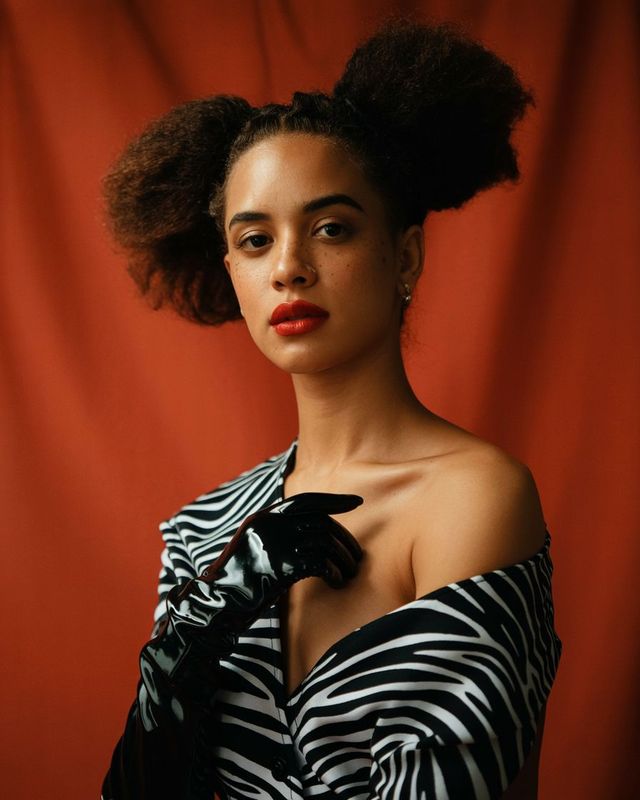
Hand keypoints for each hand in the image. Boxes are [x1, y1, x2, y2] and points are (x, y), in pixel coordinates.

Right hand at [139, 491, 362, 729]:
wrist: (214, 606)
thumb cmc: (238, 584)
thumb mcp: (255, 548)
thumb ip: (278, 535)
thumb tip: (318, 532)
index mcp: (263, 518)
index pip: (306, 501)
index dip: (333, 500)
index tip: (356, 501)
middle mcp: (268, 525)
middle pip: (321, 522)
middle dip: (345, 539)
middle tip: (356, 557)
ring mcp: (272, 544)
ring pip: (325, 542)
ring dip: (344, 559)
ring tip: (349, 573)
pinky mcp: (278, 567)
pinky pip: (319, 564)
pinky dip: (333, 573)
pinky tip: (336, 582)